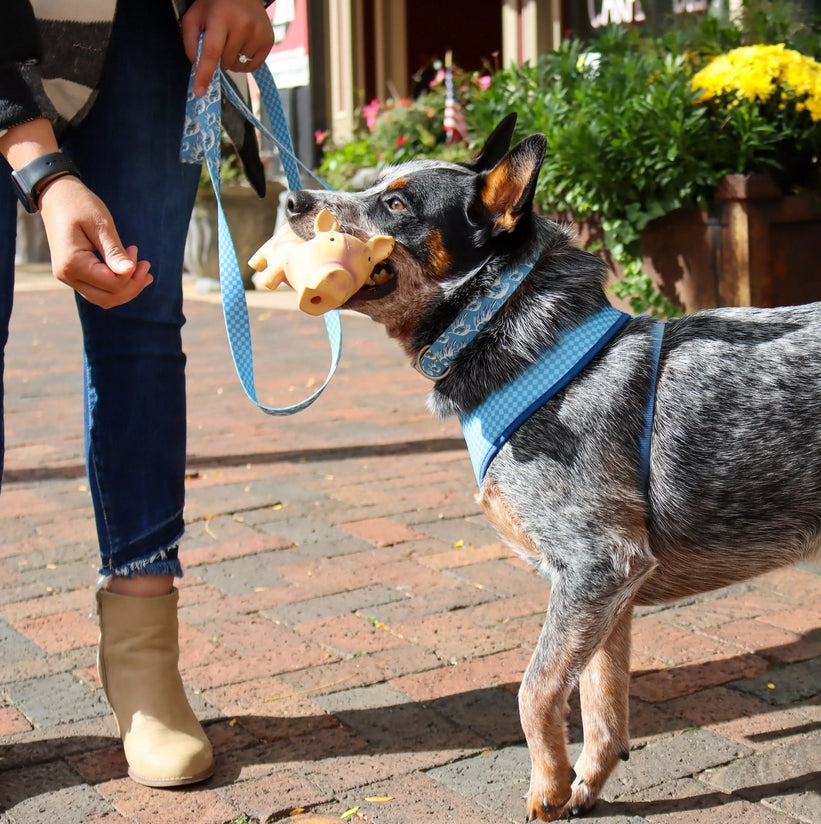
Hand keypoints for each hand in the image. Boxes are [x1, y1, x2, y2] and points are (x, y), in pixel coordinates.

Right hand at [39, 176, 153, 307]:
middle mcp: (67, 276)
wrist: (56, 195)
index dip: (131, 274)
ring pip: (104, 299)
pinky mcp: (73, 275)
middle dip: (132, 286)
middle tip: (146, 266)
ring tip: (143, 270)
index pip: (112, 284)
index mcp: (72, 263)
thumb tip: (129, 272)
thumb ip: (114, 251)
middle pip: (108, 298)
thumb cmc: (79, 205)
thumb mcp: (100, 224)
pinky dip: (116, 285)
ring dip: (126, 288)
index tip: (135, 250)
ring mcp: (68, 278)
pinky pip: (98, 290)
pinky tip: (131, 273)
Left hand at [181, 0, 274, 95]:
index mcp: (220, 16)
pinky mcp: (268, 40)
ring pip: (238, 67)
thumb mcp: (195, 14)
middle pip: (225, 62)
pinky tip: (242, 46)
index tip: (199, 91)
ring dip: (232, 60)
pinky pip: (252, 67)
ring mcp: (258, 33)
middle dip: (218, 58)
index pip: (211, 52)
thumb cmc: (216, 4)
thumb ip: (189, 39)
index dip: (204, 73)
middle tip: (220, 40)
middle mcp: (242, 25)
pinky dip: (244, 62)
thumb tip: (196, 65)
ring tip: (232, 41)